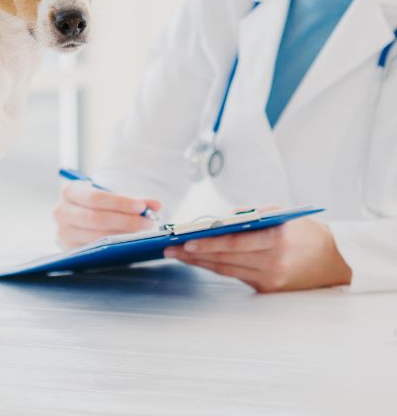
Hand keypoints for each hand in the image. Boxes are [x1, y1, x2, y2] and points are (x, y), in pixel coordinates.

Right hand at [53, 181, 161, 248]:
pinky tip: (130, 244)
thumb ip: (136, 200)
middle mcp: (61, 212)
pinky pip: (94, 251)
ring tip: (143, 233)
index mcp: (70, 192)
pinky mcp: (69, 250)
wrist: (83, 215)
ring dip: (123, 236)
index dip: (120, 203)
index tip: (141, 206)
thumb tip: (157, 205)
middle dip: (125, 221)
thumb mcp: (114, 197)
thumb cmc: (101, 204)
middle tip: (148, 222)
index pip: (95, 198)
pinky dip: (114, 248)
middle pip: (96, 219)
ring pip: (95, 237)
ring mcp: (63, 233)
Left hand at [164, 217, 351, 291]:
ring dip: (200, 263)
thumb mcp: (280, 214)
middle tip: (170, 249)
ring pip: (226, 270)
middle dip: (194, 254)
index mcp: (277, 241)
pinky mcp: (267, 290)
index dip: (209, 243)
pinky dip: (217, 267)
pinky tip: (199, 262)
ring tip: (178, 254)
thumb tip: (217, 220)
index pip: (235, 244)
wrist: (335, 260)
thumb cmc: (304, 230)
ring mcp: (270, 280)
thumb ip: (249, 216)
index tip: (186, 241)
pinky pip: (236, 277)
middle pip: (225, 259)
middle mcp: (272, 263)